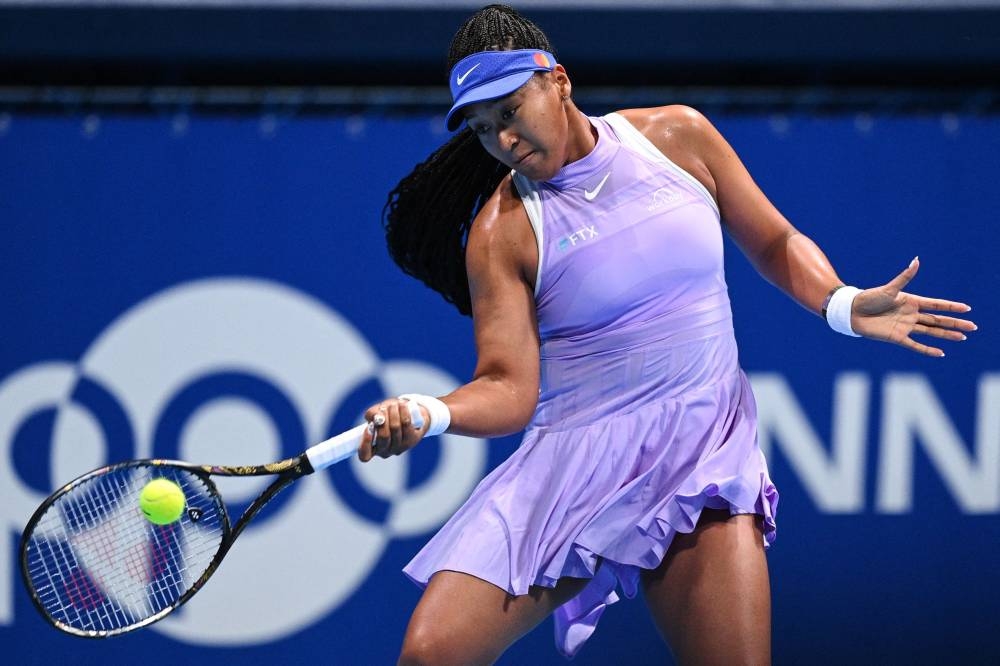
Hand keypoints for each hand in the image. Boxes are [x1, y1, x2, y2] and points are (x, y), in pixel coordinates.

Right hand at [358, 398, 429, 461]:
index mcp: (373, 449)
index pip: (365, 455)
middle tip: (383, 408)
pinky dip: (403, 412)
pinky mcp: (412, 440)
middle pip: (383, 436)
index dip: (365, 443)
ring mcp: (400, 447)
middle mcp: (386, 451)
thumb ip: (372, 414)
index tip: (368, 428)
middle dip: (383, 418)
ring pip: (395, 428)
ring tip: (393, 404)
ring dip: (393, 412)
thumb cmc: (388, 416)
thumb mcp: (376, 413)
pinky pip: (406, 423)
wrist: (411, 416)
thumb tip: (376, 416)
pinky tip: (402, 405)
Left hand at [851, 257, 976, 356]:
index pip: (936, 304)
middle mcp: (911, 315)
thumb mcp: (889, 288)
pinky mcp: (897, 337)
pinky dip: (927, 349)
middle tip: (973, 326)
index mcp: (911, 301)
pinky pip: (915, 345)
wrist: (852, 312)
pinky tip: (941, 352)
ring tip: (962, 337)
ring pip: (931, 332)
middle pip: (938, 320)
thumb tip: (916, 260)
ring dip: (947, 335)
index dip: (951, 306)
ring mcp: (905, 326)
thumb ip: (905, 277)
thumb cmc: (869, 298)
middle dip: (955, 323)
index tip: (967, 308)